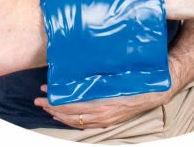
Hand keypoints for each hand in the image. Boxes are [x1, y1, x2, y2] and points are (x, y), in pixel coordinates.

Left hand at [34, 85, 169, 128]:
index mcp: (102, 103)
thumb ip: (100, 76)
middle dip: (52, 108)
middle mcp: (101, 115)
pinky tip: (64, 115)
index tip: (45, 92)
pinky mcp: (107, 120)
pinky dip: (70, 119)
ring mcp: (104, 120)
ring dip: (59, 114)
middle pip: (70, 115)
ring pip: (75, 121)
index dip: (57, 100)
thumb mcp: (118, 75)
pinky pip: (84, 124)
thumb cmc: (137, 80)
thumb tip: (81, 70)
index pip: (72, 105)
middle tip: (38, 100)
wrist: (156, 91)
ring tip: (46, 107)